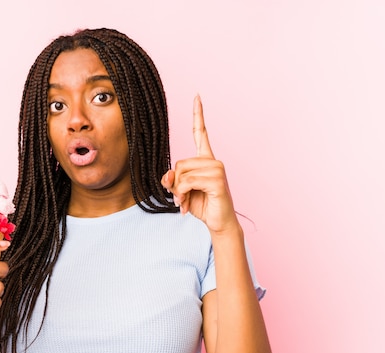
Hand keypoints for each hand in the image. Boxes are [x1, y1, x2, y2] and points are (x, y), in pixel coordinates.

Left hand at [161, 95, 238, 234]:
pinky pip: (188, 182)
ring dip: (179, 192)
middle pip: (179, 163)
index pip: (200, 133)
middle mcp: (213, 161)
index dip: (198, 115)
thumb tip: (166, 175)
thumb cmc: (202, 205)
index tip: (197, 96)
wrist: (218, 223)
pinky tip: (189, 204)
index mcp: (205, 159)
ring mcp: (217, 169)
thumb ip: (172, 180)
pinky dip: (183, 194)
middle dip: (175, 184)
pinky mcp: (217, 181)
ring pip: (182, 174)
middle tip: (181, 197)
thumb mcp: (181, 191)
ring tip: (185, 202)